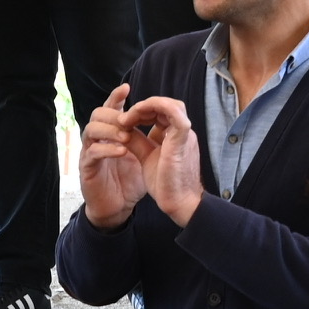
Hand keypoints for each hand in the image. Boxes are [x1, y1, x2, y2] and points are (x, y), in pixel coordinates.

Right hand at [78, 84, 148, 227]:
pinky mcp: (87, 168)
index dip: (116, 97)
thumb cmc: (130, 180)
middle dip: (114, 114)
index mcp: (112, 133)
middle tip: (129, 120)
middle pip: (97, 114)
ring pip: (90, 130)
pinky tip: (122, 151)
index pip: (111, 109)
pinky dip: (107, 149)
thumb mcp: (145, 155)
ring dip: (110, 130)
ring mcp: (90, 152)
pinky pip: (92, 152)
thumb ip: (151, 137)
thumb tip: (166, 118)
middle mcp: (98, 139)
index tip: (127, 88)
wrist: (119, 207)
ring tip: (127, 136)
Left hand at [128, 94, 204, 223]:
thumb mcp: (146, 156)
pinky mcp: (182, 141)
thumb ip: (138, 141)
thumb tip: (123, 128)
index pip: (162, 113)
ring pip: (172, 105)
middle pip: (166, 106)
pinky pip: (176, 115)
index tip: (123, 121)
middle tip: (123, 118)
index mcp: (175, 136)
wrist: (178, 204)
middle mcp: (182, 133)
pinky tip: (139, 112)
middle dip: (143, 107)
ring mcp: (184, 136)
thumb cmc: (165, 184)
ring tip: (129, 115)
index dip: (142, 112)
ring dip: (148, 105)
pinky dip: (157, 107)